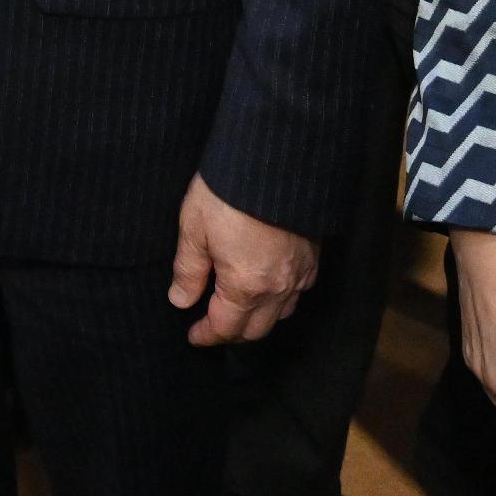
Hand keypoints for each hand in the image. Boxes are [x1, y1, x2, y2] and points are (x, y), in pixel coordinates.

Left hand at [168, 177, 315, 346]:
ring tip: (237, 309)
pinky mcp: (314, 256)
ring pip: (281, 314)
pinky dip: (281, 299)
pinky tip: (267, 286)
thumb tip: (181, 300)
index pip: (226, 327)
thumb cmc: (227, 191)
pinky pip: (299, 292)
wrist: (275, 159)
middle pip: (256, 329)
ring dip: (258, 319)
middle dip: (232, 333)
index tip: (193, 336)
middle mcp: (278, 287)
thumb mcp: (194, 228)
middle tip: (211, 327)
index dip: (207, 335)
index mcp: (245, 285)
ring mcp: (300, 273)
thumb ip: (189, 270)